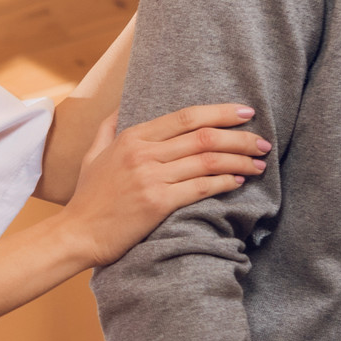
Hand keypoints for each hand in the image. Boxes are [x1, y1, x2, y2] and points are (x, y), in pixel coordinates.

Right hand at [56, 105, 269, 267]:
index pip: (186, 117)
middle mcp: (143, 153)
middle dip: (239, 138)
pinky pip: (200, 188)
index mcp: (132, 137)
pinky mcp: (157, 203)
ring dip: (239, 161)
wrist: (77, 235)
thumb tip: (119, 106)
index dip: (220, 112)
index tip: (245, 112)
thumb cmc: (87, 198)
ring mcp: (151, 178)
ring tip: (258, 164)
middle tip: (262, 142)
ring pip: (207, 161)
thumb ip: (108, 128)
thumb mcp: (92, 155)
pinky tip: (238, 182)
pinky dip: (224, 183)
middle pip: (203, 137)